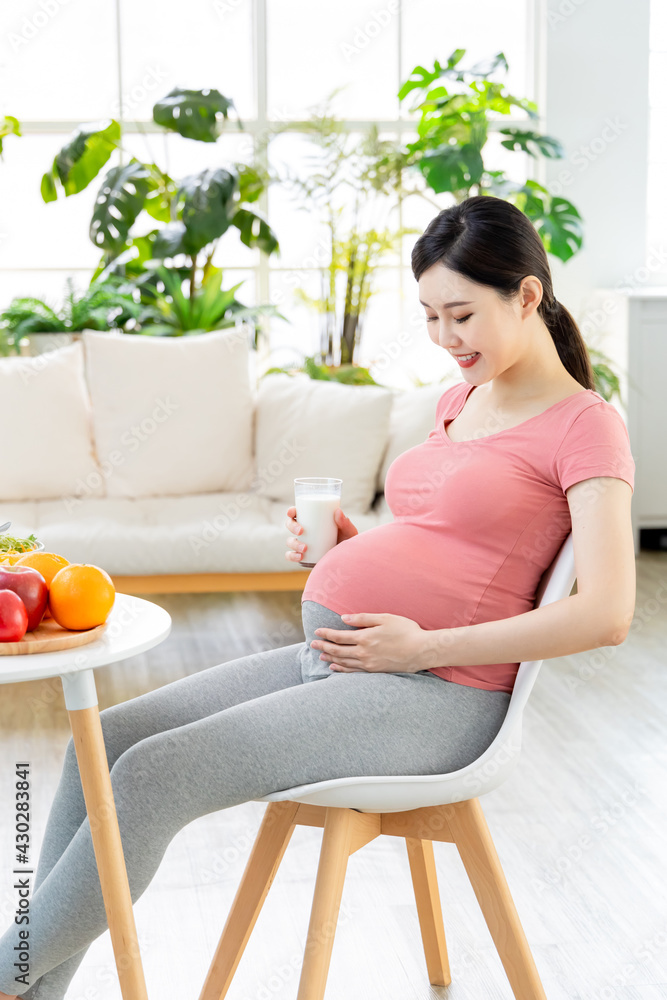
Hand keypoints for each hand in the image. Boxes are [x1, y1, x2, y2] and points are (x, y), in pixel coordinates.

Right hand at [285, 505, 357, 563]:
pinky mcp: (303, 557)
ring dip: (294, 543)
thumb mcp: (348, 532)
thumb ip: (345, 523)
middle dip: (292, 526)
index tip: (292, 512)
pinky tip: (300, 557)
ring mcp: (302, 544)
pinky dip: (292, 556)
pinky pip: (291, 556)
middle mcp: (305, 532)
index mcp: (313, 521)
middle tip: (301, 531)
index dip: (291, 511)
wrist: (347, 562)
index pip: (298, 513)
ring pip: (289, 541)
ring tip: (304, 548)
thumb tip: (338, 511)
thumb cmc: (347, 543)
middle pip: (290, 525)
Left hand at [309, 612, 427, 672]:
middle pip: (338, 650)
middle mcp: (364, 653)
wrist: (422, 650)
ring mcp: (369, 664)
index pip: (339, 636)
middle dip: (324, 647)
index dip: (326, 634)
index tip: (317, 632)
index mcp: (365, 638)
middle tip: (312, 645)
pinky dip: (342, 670)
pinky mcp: (375, 671)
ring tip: (321, 656)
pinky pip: (354, 672)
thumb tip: (344, 619)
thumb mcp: (385, 618)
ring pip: (344, 662)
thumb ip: (363, 618)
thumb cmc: (406, 630)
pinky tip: (336, 668)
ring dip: (331, 658)